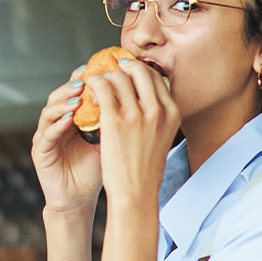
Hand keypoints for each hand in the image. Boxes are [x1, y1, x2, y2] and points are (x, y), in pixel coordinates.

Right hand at [31, 65, 102, 213]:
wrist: (80, 199)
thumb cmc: (96, 171)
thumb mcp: (111, 140)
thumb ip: (116, 119)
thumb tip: (138, 95)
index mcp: (73, 117)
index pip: (76, 92)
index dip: (85, 79)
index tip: (99, 69)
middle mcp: (56, 123)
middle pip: (60, 96)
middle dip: (72, 86)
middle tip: (86, 79)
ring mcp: (46, 136)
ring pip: (49, 111)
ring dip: (62, 102)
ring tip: (77, 97)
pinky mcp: (39, 152)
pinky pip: (46, 134)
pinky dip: (56, 125)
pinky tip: (68, 120)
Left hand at [89, 58, 179, 206]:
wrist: (135, 192)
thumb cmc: (145, 169)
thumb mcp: (162, 137)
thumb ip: (157, 115)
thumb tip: (145, 98)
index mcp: (172, 112)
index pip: (156, 78)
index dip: (138, 71)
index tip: (126, 72)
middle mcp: (158, 109)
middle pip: (139, 71)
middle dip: (123, 68)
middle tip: (110, 72)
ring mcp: (137, 113)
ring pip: (118, 76)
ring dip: (105, 76)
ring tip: (97, 83)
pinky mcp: (115, 120)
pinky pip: (102, 88)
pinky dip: (94, 83)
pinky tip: (89, 87)